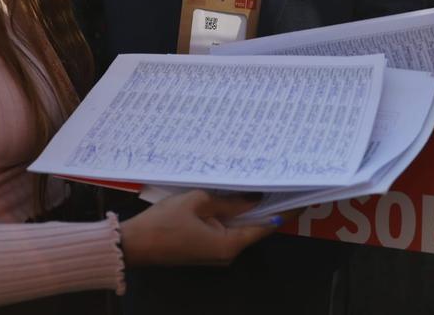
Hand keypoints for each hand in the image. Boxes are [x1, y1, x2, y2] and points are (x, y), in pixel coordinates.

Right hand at [120, 190, 287, 266]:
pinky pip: (225, 230)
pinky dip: (231, 216)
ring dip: (246, 209)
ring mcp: (216, 253)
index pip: (265, 226)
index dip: (283, 211)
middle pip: (254, 227)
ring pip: (239, 228)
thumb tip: (254, 198)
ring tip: (259, 183)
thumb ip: (229, 201)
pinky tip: (233, 197)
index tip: (298, 195)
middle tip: (278, 181)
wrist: (135, 244)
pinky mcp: (205, 249)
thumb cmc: (164, 222)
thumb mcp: (198, 202)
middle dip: (265, 206)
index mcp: (230, 244)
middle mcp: (228, 253)